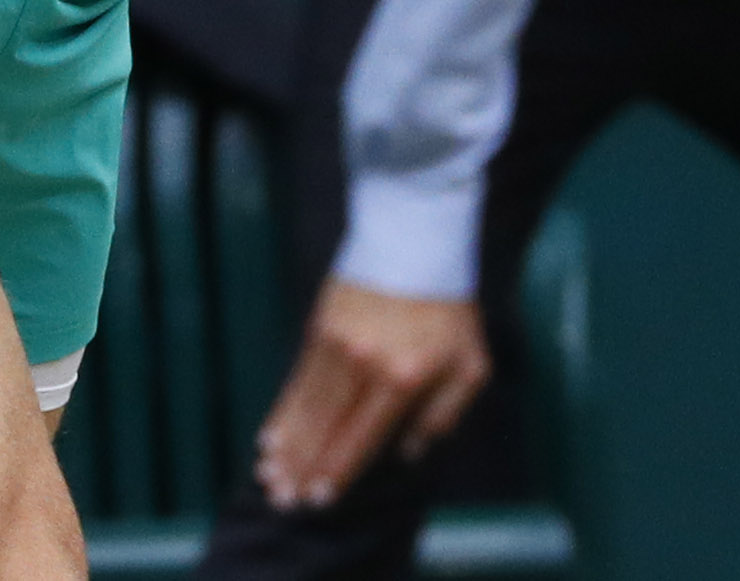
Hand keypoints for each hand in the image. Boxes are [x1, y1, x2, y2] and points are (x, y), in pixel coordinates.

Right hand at [252, 279, 489, 510]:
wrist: (417, 239)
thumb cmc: (450, 308)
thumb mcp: (470, 364)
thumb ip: (445, 413)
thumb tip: (408, 452)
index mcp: (403, 378)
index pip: (363, 438)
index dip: (339, 472)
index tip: (320, 500)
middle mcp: (365, 365)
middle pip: (326, 429)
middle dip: (302, 470)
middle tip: (282, 501)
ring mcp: (337, 346)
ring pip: (306, 409)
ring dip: (286, 448)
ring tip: (269, 478)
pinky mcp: (319, 329)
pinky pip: (297, 383)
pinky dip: (283, 413)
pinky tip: (269, 438)